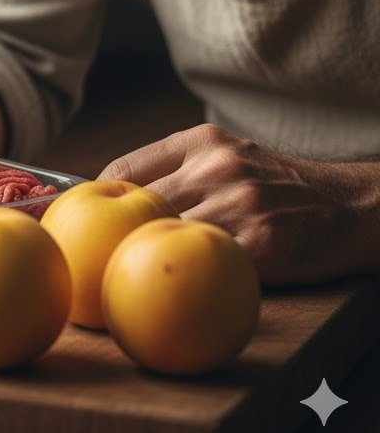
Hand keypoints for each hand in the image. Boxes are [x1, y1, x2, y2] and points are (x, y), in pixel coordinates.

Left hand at [100, 124, 379, 284]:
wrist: (349, 205)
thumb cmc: (277, 185)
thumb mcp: (227, 156)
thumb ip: (176, 169)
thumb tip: (113, 194)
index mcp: (200, 141)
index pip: (124, 170)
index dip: (97, 201)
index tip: (83, 224)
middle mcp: (216, 166)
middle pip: (138, 204)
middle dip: (112, 235)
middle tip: (91, 260)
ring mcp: (239, 203)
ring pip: (167, 235)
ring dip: (147, 259)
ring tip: (125, 278)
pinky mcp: (261, 243)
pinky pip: (207, 265)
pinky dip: (188, 278)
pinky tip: (176, 290)